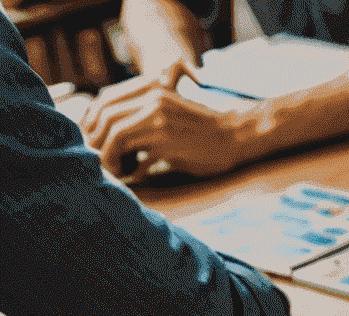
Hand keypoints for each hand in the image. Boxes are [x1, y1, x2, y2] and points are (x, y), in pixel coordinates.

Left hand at [80, 63, 245, 180]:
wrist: (236, 137)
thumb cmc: (206, 136)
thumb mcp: (171, 117)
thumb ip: (146, 121)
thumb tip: (118, 142)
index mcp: (150, 91)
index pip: (105, 101)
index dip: (94, 124)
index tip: (96, 144)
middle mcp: (150, 100)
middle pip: (105, 116)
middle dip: (96, 140)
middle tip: (100, 161)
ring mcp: (157, 118)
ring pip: (113, 131)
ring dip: (107, 153)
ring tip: (115, 170)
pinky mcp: (165, 138)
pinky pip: (128, 147)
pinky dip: (122, 162)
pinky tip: (129, 174)